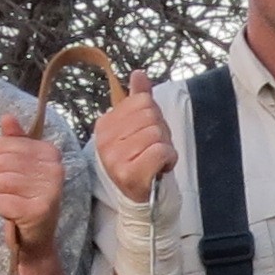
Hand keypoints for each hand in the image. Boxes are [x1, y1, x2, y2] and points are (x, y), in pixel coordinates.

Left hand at [0, 115, 65, 252]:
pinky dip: (3, 209)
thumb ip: (14, 140)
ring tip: (17, 201)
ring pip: (1, 181)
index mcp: (50, 153)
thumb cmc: (26, 197)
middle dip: (0, 179)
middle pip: (1, 161)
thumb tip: (7, 117)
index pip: (3, 144)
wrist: (36, 237)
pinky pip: (1, 201)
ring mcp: (49, 190)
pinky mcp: (39, 210)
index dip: (2, 162)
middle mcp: (55, 169)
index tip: (17, 175)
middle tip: (15, 191)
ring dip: (2, 194)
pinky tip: (16, 213)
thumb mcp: (20, 166)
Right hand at [92, 69, 173, 204]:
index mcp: (105, 124)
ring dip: (166, 147)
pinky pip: (161, 151)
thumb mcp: (139, 127)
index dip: (154, 116)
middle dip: (161, 132)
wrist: (142, 200)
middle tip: (154, 149)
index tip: (147, 135)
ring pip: (156, 133)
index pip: (142, 100)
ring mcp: (115, 158)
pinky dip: (169, 159)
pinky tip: (160, 168)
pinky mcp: (129, 174)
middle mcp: (105, 140)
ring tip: (156, 160)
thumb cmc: (142, 161)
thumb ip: (138, 99)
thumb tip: (139, 74)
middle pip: (150, 116)